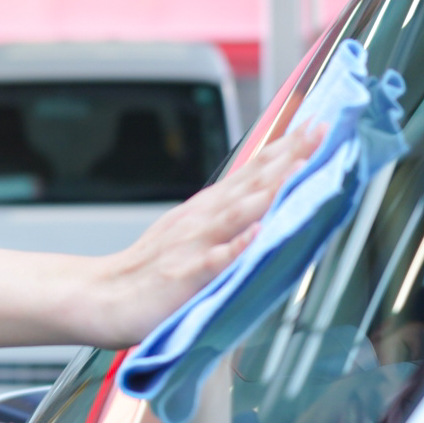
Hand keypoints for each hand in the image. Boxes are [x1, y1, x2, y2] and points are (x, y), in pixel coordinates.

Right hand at [89, 122, 323, 347]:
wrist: (104, 296)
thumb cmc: (150, 269)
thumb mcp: (189, 232)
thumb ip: (226, 219)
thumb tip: (264, 204)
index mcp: (207, 210)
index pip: (252, 172)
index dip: (284, 148)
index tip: (314, 126)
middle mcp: (202, 220)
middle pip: (251, 183)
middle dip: (288, 155)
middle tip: (319, 130)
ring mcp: (194, 246)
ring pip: (237, 213)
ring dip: (270, 189)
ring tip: (298, 168)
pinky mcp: (185, 276)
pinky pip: (215, 260)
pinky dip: (237, 245)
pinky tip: (256, 233)